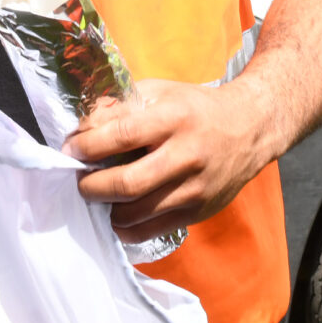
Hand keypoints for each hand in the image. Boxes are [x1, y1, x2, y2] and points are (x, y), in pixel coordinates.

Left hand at [67, 79, 278, 242]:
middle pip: (128, 183)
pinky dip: (126, 228)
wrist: (250, 129)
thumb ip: (121, 105)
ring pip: (137, 213)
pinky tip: (117, 215)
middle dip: (91, 187)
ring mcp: (195, 188)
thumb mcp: (161, 92)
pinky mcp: (199, 211)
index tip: (71, 151)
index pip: (122, 135)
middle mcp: (187, 155)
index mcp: (174, 119)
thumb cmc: (196, 108)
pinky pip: (152, 230)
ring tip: (98, 197)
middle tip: (79, 182)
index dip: (88, 146)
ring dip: (107, 209)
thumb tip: (83, 127)